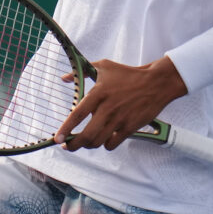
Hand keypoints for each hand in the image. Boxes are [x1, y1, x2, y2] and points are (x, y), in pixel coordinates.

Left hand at [56, 57, 186, 151]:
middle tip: (68, 146)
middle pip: (86, 136)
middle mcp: (107, 108)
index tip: (57, 138)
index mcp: (98, 93)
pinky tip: (104, 139)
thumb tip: (64, 78)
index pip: (78, 115)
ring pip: (98, 142)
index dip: (65, 128)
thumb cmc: (128, 74)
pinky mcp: (129, 128)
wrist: (155, 83)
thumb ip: (82, 72)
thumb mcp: (104, 67)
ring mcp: (119, 120)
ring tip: (85, 142)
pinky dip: (106, 145)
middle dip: (74, 145)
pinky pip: (112, 144)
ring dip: (89, 145)